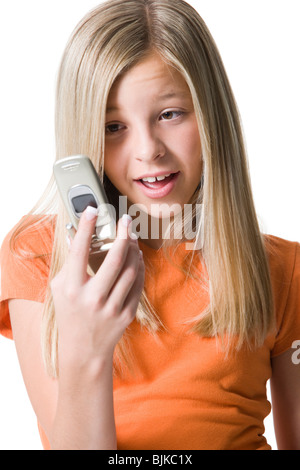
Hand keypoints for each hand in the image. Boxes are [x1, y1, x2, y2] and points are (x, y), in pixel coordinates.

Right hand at [51, 207, 144, 370]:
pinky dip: (139, 267)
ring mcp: (112, 307)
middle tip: (126, 220)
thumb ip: (68, 263)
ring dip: (133, 250)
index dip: (86, 227)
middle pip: (114, 259)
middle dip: (122, 234)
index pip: (79, 252)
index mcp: (72, 289)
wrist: (84, 350)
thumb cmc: (69, 314)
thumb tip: (77, 235)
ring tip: (132, 238)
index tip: (92, 209)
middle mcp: (93, 298)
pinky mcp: (127, 314)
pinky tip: (136, 257)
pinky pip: (138, 284)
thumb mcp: (60, 288)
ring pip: (131, 270)